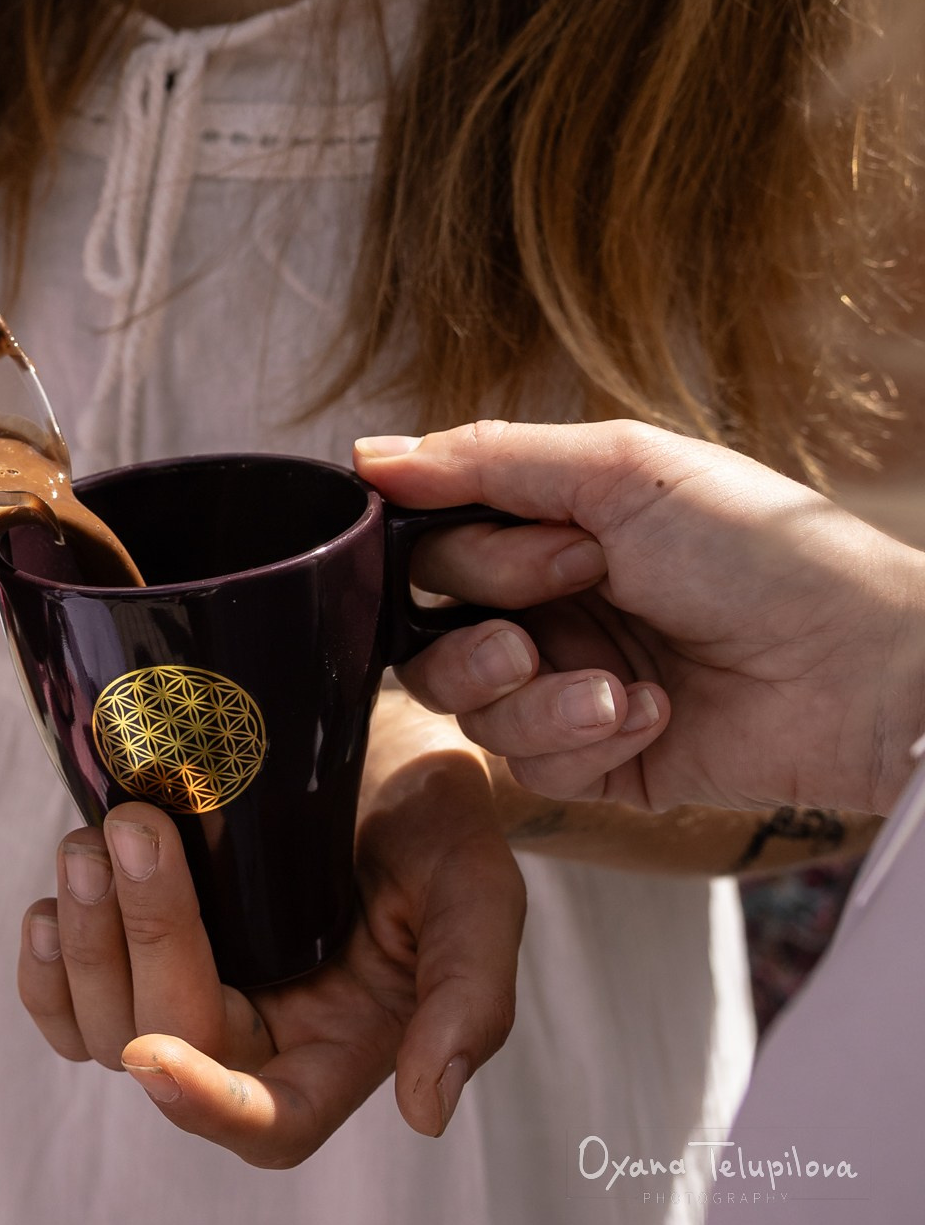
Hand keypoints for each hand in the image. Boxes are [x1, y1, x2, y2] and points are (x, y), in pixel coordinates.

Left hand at [16, 701, 524, 1166]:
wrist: (373, 748)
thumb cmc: (434, 822)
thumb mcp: (478, 892)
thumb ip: (469, 997)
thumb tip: (427, 1112)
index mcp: (340, 1049)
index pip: (266, 1123)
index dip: (204, 1106)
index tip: (154, 1056)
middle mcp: (257, 1040)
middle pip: (169, 1043)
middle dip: (143, 940)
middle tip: (135, 827)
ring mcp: (190, 996)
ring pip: (102, 1026)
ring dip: (84, 940)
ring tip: (94, 839)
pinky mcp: (136, 953)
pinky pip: (63, 1004)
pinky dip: (45, 963)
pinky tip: (56, 896)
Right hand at [355, 420, 924, 815]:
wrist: (856, 665)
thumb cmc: (762, 552)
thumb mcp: (621, 471)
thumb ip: (485, 460)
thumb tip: (368, 456)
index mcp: (544, 531)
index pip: (427, 553)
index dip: (458, 558)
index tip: (534, 545)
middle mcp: (543, 611)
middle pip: (424, 639)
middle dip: (488, 628)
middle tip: (574, 596)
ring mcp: (565, 688)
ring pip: (465, 711)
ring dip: (534, 695)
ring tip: (614, 683)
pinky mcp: (595, 763)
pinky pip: (526, 767)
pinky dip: (586, 740)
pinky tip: (655, 712)